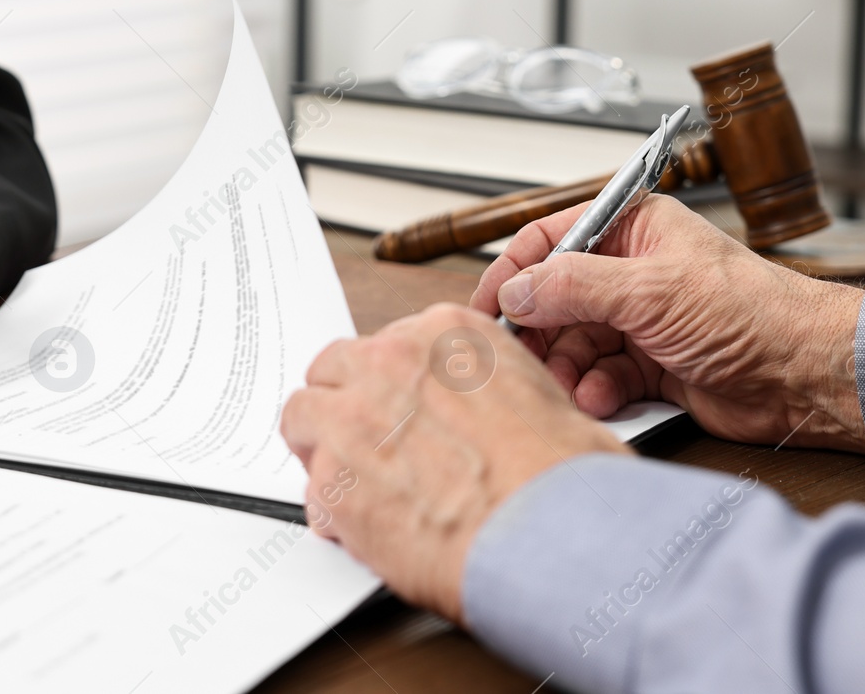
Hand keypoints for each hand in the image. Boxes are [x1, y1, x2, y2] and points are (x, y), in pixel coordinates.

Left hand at [280, 303, 629, 620]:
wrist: (552, 531)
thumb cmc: (562, 475)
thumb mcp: (540, 396)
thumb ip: (483, 391)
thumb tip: (474, 414)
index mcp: (444, 333)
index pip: (387, 342)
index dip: (389, 383)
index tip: (397, 406)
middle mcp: (391, 364)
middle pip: (333, 368)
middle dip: (344, 402)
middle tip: (367, 440)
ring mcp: (353, 419)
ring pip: (302, 416)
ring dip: (323, 447)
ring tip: (357, 482)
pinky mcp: (333, 481)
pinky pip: (313, 489)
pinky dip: (333, 510)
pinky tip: (369, 529)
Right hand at [470, 195, 864, 453]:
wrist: (806, 376)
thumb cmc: (753, 313)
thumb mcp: (649, 290)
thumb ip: (572, 286)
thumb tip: (515, 289)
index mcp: (634, 230)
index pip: (552, 239)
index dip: (514, 271)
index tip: (486, 306)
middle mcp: (634, 272)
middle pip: (556, 296)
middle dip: (538, 329)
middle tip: (517, 355)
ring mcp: (642, 321)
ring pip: (575, 342)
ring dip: (566, 365)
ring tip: (567, 383)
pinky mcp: (653, 367)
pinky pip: (601, 376)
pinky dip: (595, 389)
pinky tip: (601, 398)